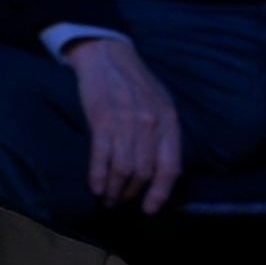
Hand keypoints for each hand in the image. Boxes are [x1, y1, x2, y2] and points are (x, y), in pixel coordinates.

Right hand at [64, 38, 180, 213]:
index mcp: (169, 121)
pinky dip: (98, 177)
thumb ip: (162, 133)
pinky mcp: (102, 120)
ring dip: (113, 190)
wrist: (108, 55)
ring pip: (123, 169)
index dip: (160, 193)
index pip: (170, 167)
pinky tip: (94, 188)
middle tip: (118, 204)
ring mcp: (126, 122)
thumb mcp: (159, 104)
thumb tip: (158, 168)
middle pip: (144, 172)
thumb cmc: (133, 82)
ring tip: (105, 200)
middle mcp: (151, 124)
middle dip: (130, 194)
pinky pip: (102, 157)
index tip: (148, 210)